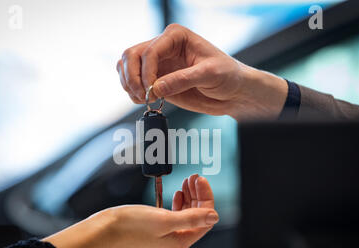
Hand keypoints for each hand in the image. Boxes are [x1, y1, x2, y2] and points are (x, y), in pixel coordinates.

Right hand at [44, 175, 217, 247]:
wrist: (101, 232)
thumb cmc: (129, 225)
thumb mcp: (163, 219)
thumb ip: (191, 218)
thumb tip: (214, 216)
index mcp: (179, 243)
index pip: (204, 219)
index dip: (205, 198)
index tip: (200, 179)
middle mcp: (173, 245)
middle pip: (195, 218)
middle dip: (197, 197)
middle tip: (193, 177)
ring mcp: (162, 241)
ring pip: (183, 218)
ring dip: (187, 199)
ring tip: (185, 183)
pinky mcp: (152, 236)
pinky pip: (171, 220)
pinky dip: (175, 206)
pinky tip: (174, 195)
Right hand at [116, 23, 287, 120]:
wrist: (233, 92)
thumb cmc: (227, 76)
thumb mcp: (210, 74)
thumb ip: (182, 80)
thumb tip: (155, 89)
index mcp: (176, 36)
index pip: (150, 51)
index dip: (146, 72)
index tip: (151, 91)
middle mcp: (163, 47)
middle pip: (131, 56)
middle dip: (132, 77)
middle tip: (143, 96)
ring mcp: (158, 64)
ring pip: (126, 67)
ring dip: (128, 84)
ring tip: (143, 99)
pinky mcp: (156, 80)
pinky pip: (133, 82)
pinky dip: (132, 92)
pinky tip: (143, 101)